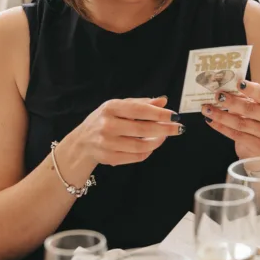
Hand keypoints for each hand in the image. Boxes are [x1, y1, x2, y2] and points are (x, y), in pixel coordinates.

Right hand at [63, 96, 182, 166]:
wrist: (82, 142)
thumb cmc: (104, 120)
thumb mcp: (119, 106)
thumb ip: (141, 103)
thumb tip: (163, 101)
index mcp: (110, 108)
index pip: (139, 110)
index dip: (159, 114)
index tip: (174, 116)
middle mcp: (107, 125)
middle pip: (142, 130)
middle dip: (164, 129)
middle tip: (177, 128)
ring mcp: (107, 143)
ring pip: (141, 146)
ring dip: (157, 142)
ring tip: (164, 136)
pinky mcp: (109, 158)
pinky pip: (136, 157)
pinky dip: (147, 152)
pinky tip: (151, 146)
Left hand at [201, 79, 259, 158]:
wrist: (258, 145)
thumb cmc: (254, 119)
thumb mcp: (251, 105)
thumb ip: (241, 97)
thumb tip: (222, 90)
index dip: (251, 89)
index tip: (237, 83)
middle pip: (251, 110)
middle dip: (232, 102)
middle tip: (218, 96)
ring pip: (241, 124)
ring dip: (221, 116)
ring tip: (207, 109)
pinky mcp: (258, 147)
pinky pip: (236, 135)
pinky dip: (221, 127)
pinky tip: (211, 121)